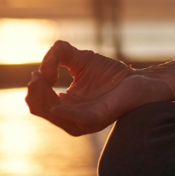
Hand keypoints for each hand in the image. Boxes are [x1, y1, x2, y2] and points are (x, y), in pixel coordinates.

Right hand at [25, 40, 172, 135]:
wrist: (139, 79)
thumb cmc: (111, 73)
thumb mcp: (80, 59)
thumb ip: (60, 54)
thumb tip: (44, 63)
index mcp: (66, 106)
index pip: (39, 102)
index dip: (35, 87)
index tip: (37, 71)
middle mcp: (71, 117)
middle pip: (41, 109)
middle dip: (35, 92)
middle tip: (36, 75)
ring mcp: (84, 121)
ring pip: (54, 114)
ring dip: (44, 97)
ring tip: (42, 79)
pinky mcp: (98, 118)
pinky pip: (76, 119)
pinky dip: (63, 111)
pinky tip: (55, 100)